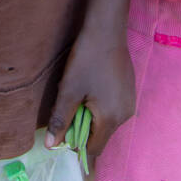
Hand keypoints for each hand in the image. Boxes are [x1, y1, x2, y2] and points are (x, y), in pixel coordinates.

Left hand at [44, 31, 135, 160]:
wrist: (106, 31)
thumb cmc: (86, 60)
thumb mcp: (69, 91)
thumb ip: (60, 120)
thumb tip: (51, 147)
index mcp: (110, 119)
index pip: (93, 149)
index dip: (75, 144)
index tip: (63, 128)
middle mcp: (125, 115)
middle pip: (100, 136)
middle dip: (82, 129)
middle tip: (70, 106)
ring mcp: (129, 103)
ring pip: (106, 123)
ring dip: (91, 117)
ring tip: (80, 95)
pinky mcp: (129, 92)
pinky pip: (113, 110)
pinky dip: (100, 107)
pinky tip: (91, 88)